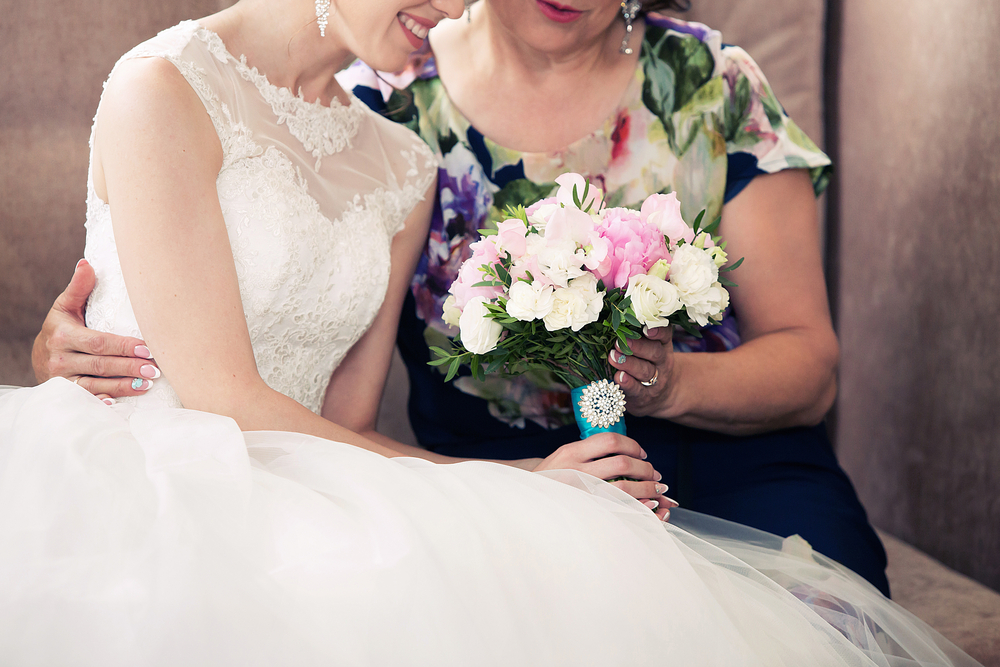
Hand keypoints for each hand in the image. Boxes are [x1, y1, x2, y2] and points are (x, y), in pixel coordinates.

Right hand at [32, 259, 159, 397]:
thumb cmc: (62, 327)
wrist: (40, 356)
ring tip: (147, 384)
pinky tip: (118, 403)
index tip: (148, 349)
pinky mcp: (66, 393)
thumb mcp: (65, 307)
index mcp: (63, 335)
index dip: (123, 346)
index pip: (99, 342)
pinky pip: (86, 399)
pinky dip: (102, 402)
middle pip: (100, 364)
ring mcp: (62, 378)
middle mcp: (60, 358)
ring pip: (95, 384)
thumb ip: (79, 288)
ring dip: (123, 386)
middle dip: (129, 367)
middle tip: (155, 369)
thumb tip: (87, 263)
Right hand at [531, 432, 676, 519]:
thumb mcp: (562, 459)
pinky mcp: (584, 511)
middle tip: (654, 474)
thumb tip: (622, 452)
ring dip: (647, 488)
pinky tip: (647, 507)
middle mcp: (575, 470)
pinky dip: (638, 507)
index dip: (633, 445)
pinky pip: (618, 509)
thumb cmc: (548, 480)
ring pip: (624, 487)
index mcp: (571, 452)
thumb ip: (586, 453)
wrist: (525, 503)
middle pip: (622, 463)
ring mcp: (580, 492)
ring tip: (656, 490)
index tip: (642, 453)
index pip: (610, 440)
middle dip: (645, 468)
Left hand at [609, 325, 674, 417]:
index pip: (664, 335)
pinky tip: (618, 377)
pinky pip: (637, 390)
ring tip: (613, 357)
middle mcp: (662, 362)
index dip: (658, 331)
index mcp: (663, 345)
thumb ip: (638, 334)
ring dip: (628, 364)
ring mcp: (655, 380)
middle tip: (619, 341)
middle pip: (654, 353)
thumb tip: (615, 318)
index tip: (646, 328)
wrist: (663, 395)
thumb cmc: (649, 363)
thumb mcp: (652, 348)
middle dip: (637, 346)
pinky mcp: (644, 396)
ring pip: (645, 371)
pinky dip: (628, 384)